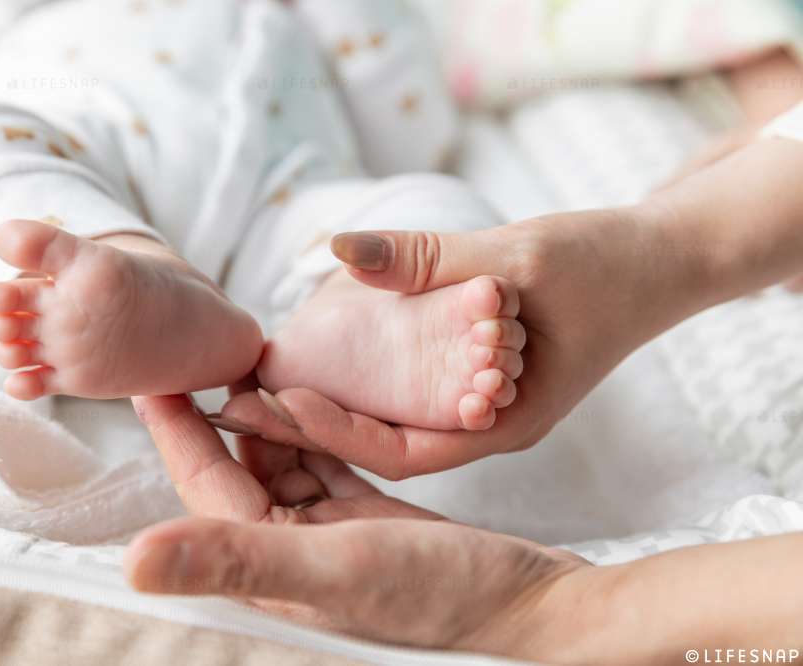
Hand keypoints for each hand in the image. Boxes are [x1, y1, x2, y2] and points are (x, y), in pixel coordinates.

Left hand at [125, 393, 591, 657]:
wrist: (533, 601)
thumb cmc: (441, 591)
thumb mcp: (334, 568)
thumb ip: (236, 561)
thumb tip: (133, 563)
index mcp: (269, 563)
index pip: (203, 486)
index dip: (173, 432)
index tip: (149, 375)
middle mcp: (291, 551)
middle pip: (236, 471)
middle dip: (216, 415)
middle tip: (204, 351)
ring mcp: (330, 536)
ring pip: (281, 462)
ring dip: (266, 416)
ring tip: (252, 361)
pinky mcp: (366, 520)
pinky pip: (324, 463)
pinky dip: (314, 430)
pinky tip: (310, 397)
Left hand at [213, 205, 700, 478]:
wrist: (664, 261)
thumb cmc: (607, 264)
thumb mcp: (518, 255)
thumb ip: (428, 260)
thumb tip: (336, 248)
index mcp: (502, 421)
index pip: (398, 451)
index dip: (330, 433)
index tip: (264, 403)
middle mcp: (487, 425)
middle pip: (384, 444)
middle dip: (311, 429)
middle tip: (232, 402)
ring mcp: (484, 407)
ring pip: (393, 424)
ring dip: (330, 408)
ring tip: (259, 387)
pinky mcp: (480, 382)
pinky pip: (410, 395)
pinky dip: (363, 384)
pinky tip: (320, 364)